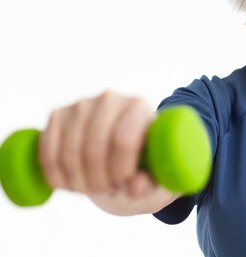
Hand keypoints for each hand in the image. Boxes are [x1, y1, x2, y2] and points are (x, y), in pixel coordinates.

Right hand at [38, 91, 176, 214]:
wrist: (123, 144)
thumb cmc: (144, 160)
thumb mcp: (154, 173)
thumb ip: (150, 182)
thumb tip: (135, 187)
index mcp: (139, 107)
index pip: (124, 140)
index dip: (120, 170)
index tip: (123, 183)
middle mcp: (110, 99)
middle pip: (95, 149)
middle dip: (99, 180)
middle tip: (108, 189)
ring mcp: (81, 105)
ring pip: (70, 153)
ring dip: (79, 181)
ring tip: (93, 188)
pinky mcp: (58, 115)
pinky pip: (48, 153)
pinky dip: (57, 176)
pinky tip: (72, 184)